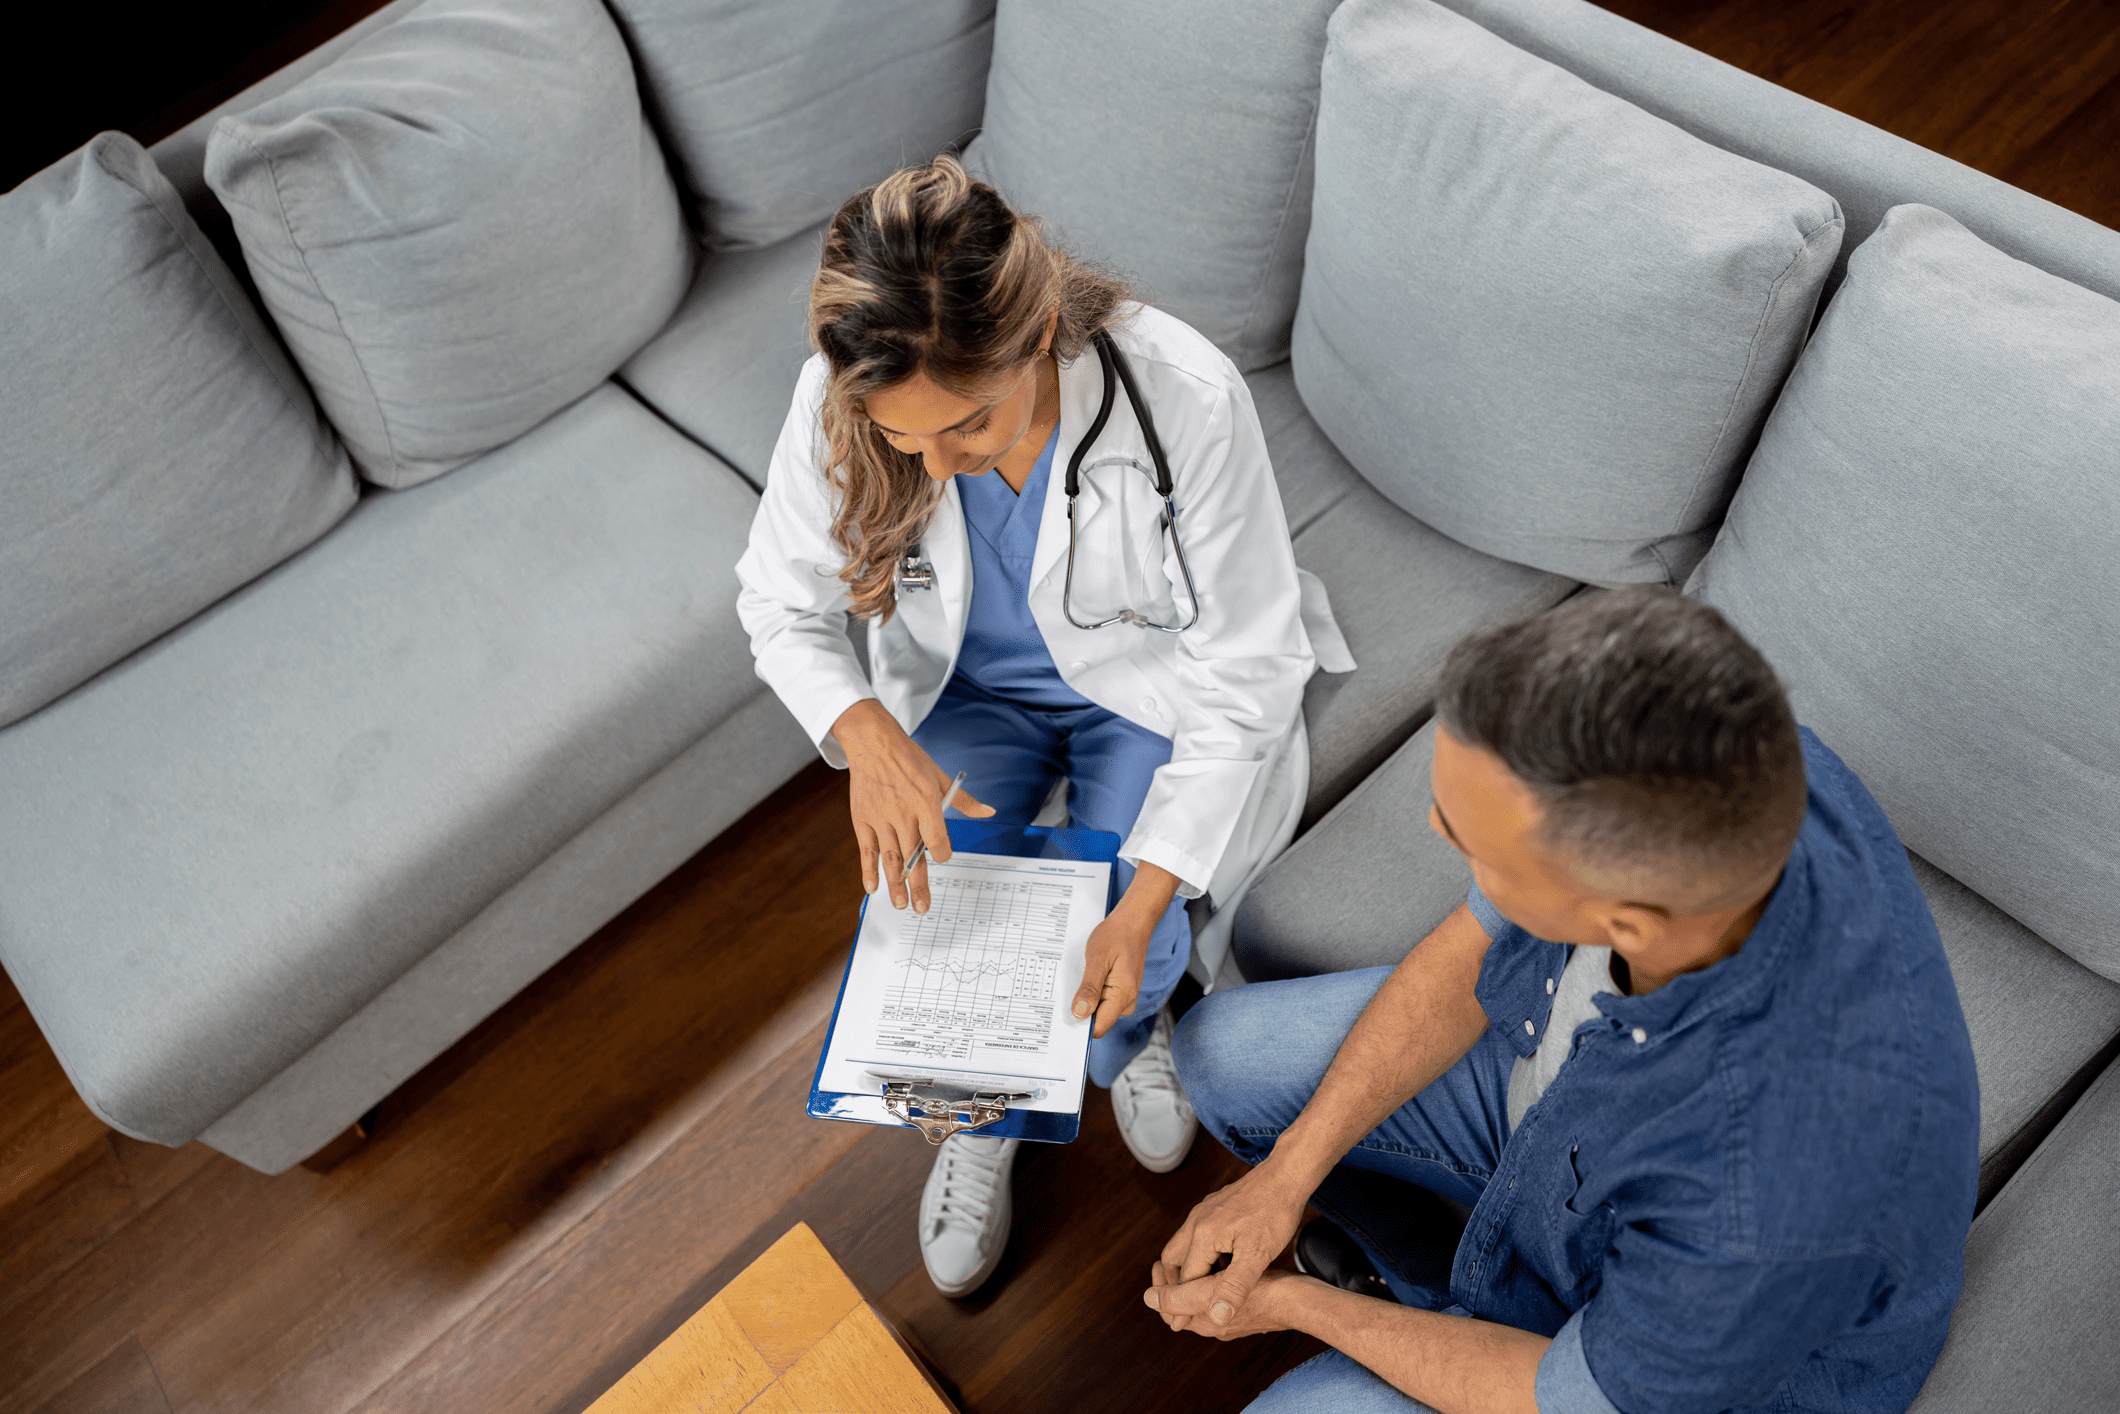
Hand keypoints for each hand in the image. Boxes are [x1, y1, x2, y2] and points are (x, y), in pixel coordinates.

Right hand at [833, 700, 991, 911]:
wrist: (873, 743)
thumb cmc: (910, 759)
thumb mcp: (940, 776)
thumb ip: (963, 800)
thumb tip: (989, 811)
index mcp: (926, 802)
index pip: (937, 838)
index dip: (941, 852)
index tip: (942, 857)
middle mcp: (903, 814)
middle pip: (913, 856)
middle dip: (918, 885)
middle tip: (922, 908)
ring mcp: (881, 819)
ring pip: (890, 858)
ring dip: (895, 884)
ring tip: (901, 905)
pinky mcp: (863, 821)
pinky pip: (867, 850)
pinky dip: (868, 870)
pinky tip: (872, 888)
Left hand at [1070, 908, 1152, 1037]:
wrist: (1134, 921)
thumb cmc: (1117, 935)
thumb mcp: (1097, 959)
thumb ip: (1089, 989)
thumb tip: (1080, 1014)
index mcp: (1123, 996)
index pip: (1099, 1027)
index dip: (1081, 1024)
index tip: (1065, 1015)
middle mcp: (1127, 1001)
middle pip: (1098, 1020)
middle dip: (1083, 1008)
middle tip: (1073, 986)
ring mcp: (1125, 996)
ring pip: (1099, 1009)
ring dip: (1087, 997)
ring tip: (1084, 974)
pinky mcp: (1121, 990)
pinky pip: (1103, 999)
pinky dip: (1093, 990)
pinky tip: (1090, 974)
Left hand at [1146, 1264, 1313, 1338]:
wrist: (1302, 1299)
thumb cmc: (1261, 1293)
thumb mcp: (1211, 1292)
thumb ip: (1178, 1298)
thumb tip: (1148, 1299)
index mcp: (1204, 1323)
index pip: (1170, 1308)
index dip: (1159, 1286)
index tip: (1156, 1263)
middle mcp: (1216, 1324)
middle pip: (1185, 1302)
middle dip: (1174, 1281)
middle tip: (1168, 1258)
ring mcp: (1234, 1317)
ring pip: (1203, 1295)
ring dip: (1194, 1276)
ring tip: (1192, 1254)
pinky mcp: (1250, 1306)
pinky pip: (1222, 1291)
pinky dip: (1213, 1276)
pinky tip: (1220, 1258)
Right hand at [1159, 1160, 1310, 1326]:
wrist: (1286, 1174)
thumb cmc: (1275, 1213)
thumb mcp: (1258, 1256)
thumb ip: (1235, 1287)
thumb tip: (1216, 1316)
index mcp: (1202, 1235)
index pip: (1185, 1279)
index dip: (1183, 1304)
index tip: (1182, 1325)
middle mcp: (1196, 1220)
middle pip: (1173, 1258)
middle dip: (1176, 1283)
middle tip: (1182, 1305)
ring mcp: (1205, 1210)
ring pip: (1185, 1244)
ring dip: (1189, 1267)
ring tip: (1203, 1288)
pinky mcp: (1215, 1205)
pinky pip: (1198, 1232)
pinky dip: (1201, 1252)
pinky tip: (1222, 1262)